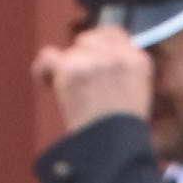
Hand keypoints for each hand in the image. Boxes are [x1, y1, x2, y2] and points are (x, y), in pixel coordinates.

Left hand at [35, 27, 154, 137]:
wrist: (111, 148)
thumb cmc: (120, 133)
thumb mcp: (135, 95)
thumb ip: (119, 71)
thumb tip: (90, 55)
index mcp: (139, 61)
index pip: (113, 33)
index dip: (97, 46)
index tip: (89, 61)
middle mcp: (119, 56)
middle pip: (87, 40)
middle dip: (80, 58)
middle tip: (80, 85)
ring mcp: (95, 60)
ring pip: (70, 53)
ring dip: (66, 72)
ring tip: (72, 98)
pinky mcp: (72, 68)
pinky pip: (48, 56)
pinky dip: (42, 70)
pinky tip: (45, 83)